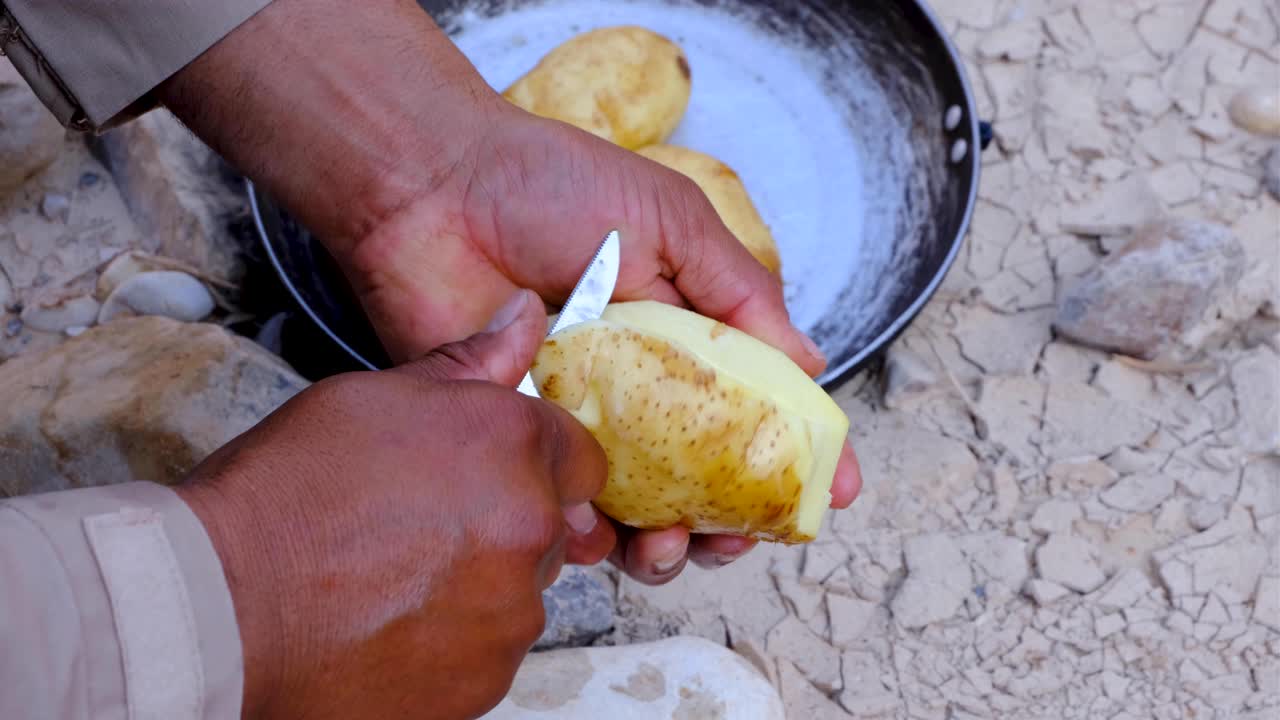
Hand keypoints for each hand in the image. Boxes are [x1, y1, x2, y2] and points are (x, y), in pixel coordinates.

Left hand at [158, 0, 861, 584]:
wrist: (433, 188)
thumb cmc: (553, 186)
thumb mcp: (671, 221)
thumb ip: (739, 295)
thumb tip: (812, 365)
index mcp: (680, 341)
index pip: (750, 412)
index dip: (792, 456)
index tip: (833, 494)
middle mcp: (634, 390)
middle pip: (697, 482)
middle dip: (724, 525)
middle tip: (727, 538)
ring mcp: (574, 417)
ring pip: (631, 512)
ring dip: (661, 547)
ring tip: (665, 547)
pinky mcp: (511, 435)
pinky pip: (552, 505)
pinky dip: (578, 533)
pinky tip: (588, 530)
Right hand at [173, 290, 614, 718]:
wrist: (220, 604)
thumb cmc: (285, 494)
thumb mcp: (372, 398)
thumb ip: (468, 364)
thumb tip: (525, 316)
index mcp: (512, 446)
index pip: (580, 455)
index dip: (538, 460)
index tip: (493, 471)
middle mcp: (530, 529)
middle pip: (551, 523)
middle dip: (507, 518)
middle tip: (424, 522)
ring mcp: (510, 615)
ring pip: (522, 590)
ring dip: (482, 581)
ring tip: (397, 575)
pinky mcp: (485, 680)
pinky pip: (490, 649)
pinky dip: (456, 639)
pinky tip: (393, 620)